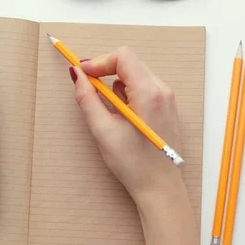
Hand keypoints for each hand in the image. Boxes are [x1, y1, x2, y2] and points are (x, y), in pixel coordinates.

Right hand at [70, 48, 183, 203]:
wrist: (159, 187)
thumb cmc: (132, 163)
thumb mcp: (102, 130)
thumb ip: (87, 98)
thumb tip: (76, 75)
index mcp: (149, 93)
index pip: (123, 56)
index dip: (99, 61)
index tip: (82, 74)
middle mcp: (163, 90)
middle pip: (130, 62)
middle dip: (105, 71)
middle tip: (89, 89)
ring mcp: (168, 98)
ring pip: (136, 75)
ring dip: (116, 85)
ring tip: (109, 111)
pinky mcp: (167, 107)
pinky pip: (144, 88)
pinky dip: (128, 94)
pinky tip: (122, 117)